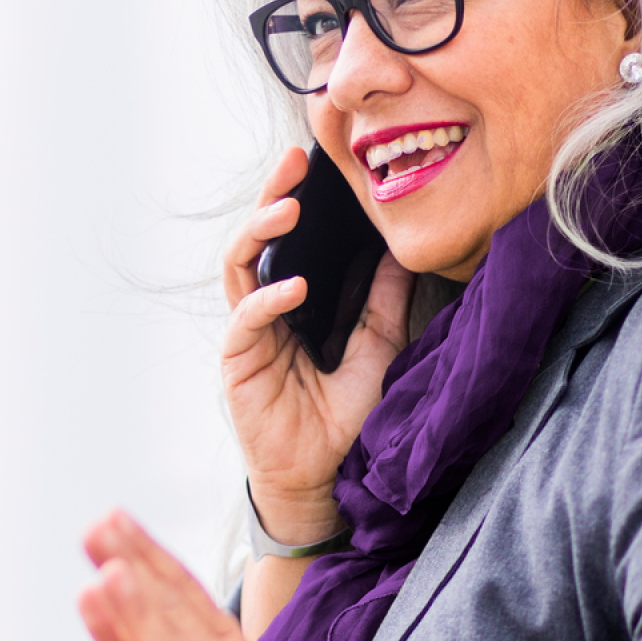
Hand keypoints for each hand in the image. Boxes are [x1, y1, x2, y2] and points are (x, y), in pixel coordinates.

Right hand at [224, 146, 415, 543]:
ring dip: (260, 233)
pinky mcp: (238, 363)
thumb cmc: (345, 418)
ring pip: (239, 268)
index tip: (315, 161)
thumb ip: (384, 300)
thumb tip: (404, 249)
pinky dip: (267, 299)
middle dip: (271, 197)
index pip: (288, 238)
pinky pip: (246, 320)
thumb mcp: (378, 346)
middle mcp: (264, 311)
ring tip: (288, 210)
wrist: (327, 479)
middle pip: (256, 240)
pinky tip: (293, 286)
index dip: (295, 198)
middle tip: (292, 163)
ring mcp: (247, 335)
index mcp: (293, 302)